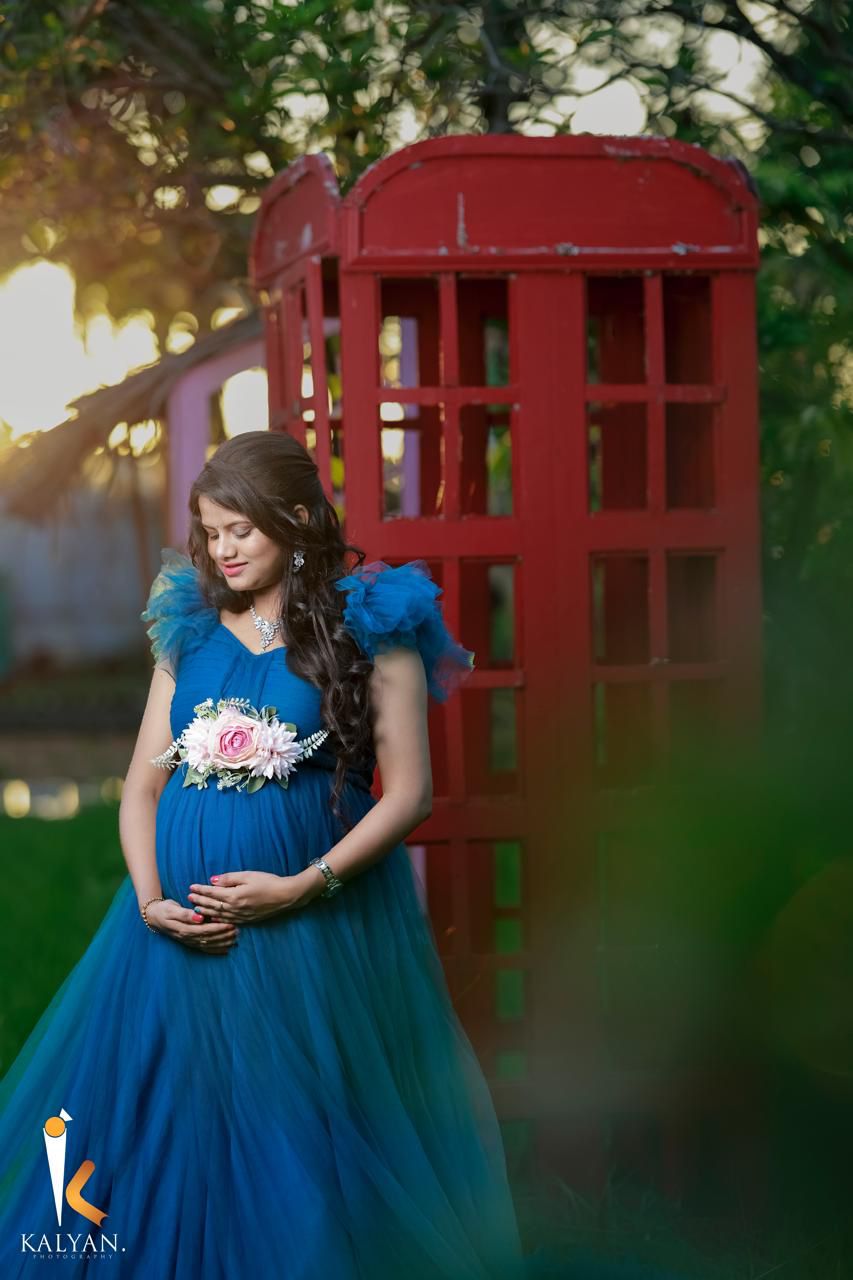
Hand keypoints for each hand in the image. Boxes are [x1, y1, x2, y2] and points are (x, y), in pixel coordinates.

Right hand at [143, 898, 238, 954]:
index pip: (204, 930)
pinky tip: (226, 950)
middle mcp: (187, 937)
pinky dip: (216, 950)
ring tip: (235, 938)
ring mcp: (188, 941)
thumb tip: (199, 917)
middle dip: (223, 935)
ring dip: (222, 942)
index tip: (229, 924)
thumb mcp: (172, 909)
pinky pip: (204, 948)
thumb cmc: (165, 910)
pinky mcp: (190, 942)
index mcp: (183, 929)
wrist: (155, 917)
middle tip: (237, 930)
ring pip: (208, 944)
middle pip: (208, 938)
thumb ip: (185, 914)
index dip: (218, 928)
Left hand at [187, 869, 321, 923]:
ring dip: (206, 911)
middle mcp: (235, 908)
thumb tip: (213, 881)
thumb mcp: (248, 875)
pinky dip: (217, 919)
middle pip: (212, 905)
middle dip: (199, 901)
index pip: (212, 893)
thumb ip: (229, 878)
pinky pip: (227, 921)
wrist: (285, 896)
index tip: (191, 887)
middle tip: (188, 898)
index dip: (200, 890)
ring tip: (196, 909)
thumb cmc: (268, 882)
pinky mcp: (246, 920)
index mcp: (234, 895)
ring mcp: (240, 916)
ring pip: (218, 915)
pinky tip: (213, 918)